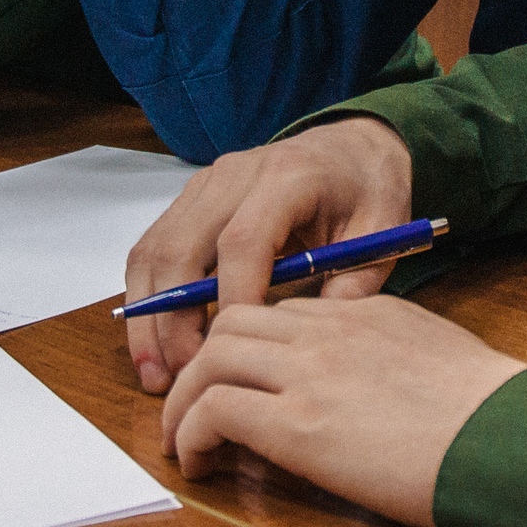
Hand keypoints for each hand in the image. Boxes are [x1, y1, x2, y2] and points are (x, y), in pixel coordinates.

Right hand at [123, 116, 413, 390]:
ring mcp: (206, 185)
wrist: (351, 146)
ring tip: (156, 374)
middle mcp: (236, 175)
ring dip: (148, 317)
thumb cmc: (367, 191)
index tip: (228, 354)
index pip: (242, 242)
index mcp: (289, 178)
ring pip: (155, 251)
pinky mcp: (191, 199)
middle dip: (173, 322)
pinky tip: (154, 342)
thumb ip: (349, 289)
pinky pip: (153, 248)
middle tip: (181, 379)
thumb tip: (304, 348)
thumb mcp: (380, 237)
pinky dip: (146, 297)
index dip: (229, 300)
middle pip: (182, 249)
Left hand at [164, 295, 526, 526]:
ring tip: (181, 438)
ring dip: (182, 399)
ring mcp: (308, 373)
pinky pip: (213, 410)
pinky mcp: (296, 423)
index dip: (252, 347)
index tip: (244, 381)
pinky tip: (198, 461)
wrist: (505, 435)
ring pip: (211, 358)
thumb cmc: (491, 413)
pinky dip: (190, 434)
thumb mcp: (435, 357)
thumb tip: (367, 389)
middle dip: (202, 362)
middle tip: (194, 404)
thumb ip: (391, 356)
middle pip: (233, 322)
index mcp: (365, 312)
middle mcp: (329, 331)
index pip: (283, 312)